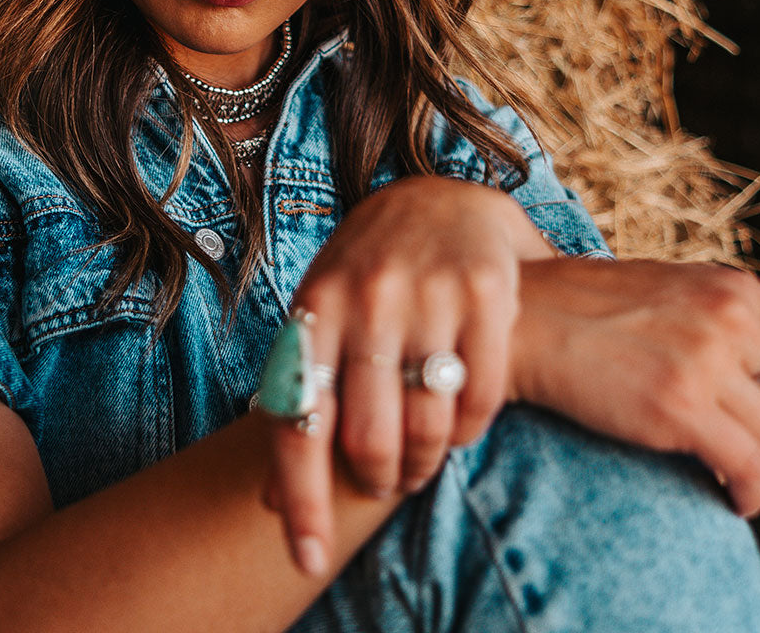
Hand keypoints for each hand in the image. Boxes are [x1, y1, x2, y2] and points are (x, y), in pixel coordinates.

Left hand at [259, 175, 554, 576]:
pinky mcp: (486, 289)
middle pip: (369, 439)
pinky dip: (471, 430)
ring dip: (425, 462)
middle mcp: (366, 295)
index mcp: (314, 306)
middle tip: (387, 480)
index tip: (306, 560)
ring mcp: (428, 289)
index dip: (302, 501)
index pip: (298, 420)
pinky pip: (482, 399)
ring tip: (422, 456)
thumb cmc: (367, 275)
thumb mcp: (320, 318)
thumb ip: (300, 399)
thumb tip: (272, 505)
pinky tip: (459, 421)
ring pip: (429, 426)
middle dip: (378, 480)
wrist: (438, 199)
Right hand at [509, 257, 759, 516]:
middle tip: (740, 451)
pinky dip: (748, 494)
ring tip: (727, 472)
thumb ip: (722, 319)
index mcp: (732, 287)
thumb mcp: (668, 290)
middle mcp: (729, 318)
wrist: (519, 320)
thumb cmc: (582, 308)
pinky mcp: (677, 406)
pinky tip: (728, 496)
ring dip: (758, 468)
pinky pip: (748, 469)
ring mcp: (704, 360)